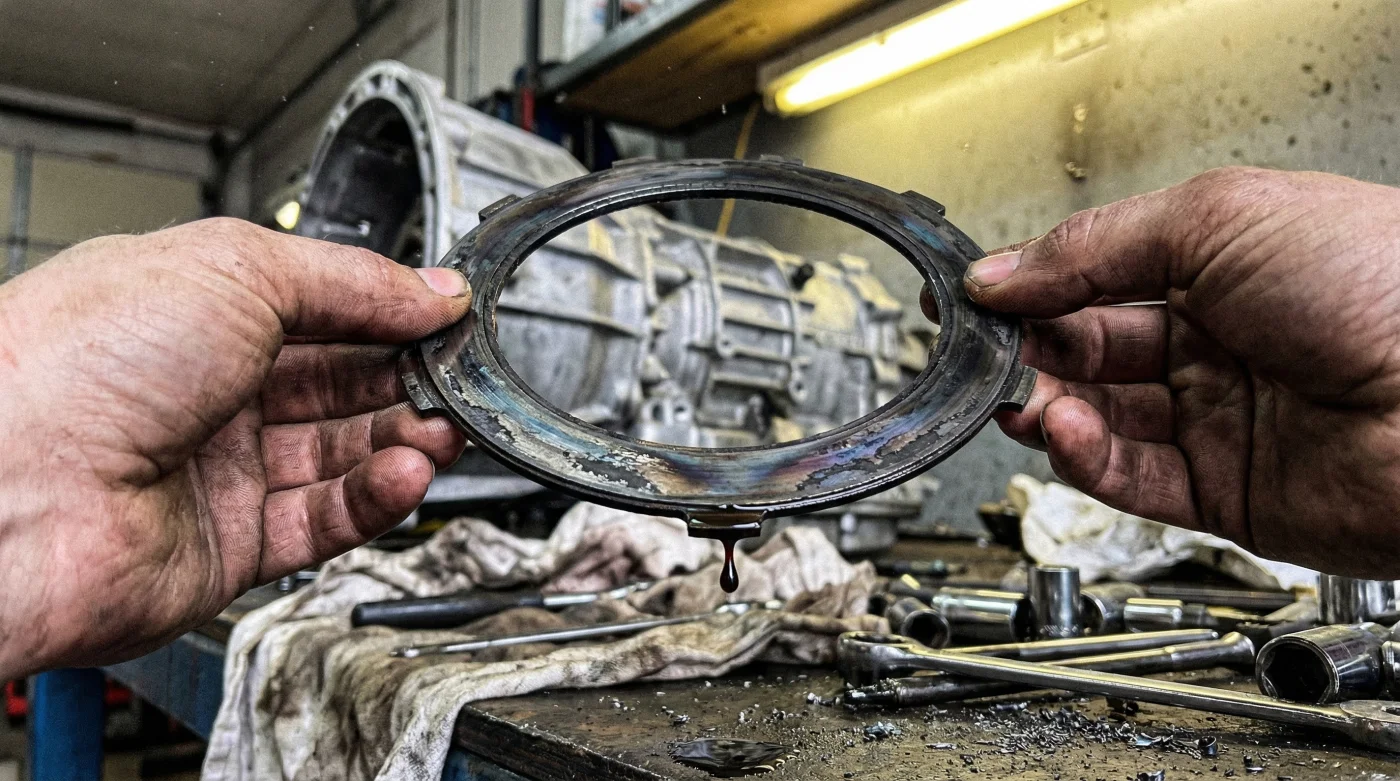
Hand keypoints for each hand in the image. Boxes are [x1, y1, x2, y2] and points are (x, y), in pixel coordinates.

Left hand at [0, 218, 469, 677]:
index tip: (448, 317)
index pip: (321, 311)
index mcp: (196, 312)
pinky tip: (407, 473)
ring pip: (341, 456)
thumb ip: (352, 281)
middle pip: (340, 387)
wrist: (8, 488)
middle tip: (459, 380)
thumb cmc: (75, 363)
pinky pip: (324, 519)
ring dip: (403, 440)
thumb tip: (435, 288)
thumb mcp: (235, 269)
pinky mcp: (228, 546)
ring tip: (444, 430)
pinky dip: (377, 497)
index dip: (388, 314)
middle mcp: (206, 392)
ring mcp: (217, 471)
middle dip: (408, 381)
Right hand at [938, 168, 1399, 576]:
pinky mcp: (1225, 494)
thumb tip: (1002, 272)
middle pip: (1088, 351)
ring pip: (1100, 420)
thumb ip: (1092, 246)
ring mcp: (1220, 421)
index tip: (971, 296)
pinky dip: (1084, 457)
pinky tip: (1062, 430)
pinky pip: (1130, 480)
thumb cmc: (1381, 283)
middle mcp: (1218, 344)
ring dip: (1048, 407)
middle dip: (1030, 350)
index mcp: (1221, 266)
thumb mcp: (1216, 218)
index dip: (1030, 288)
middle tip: (987, 350)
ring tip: (1024, 395)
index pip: (1096, 279)